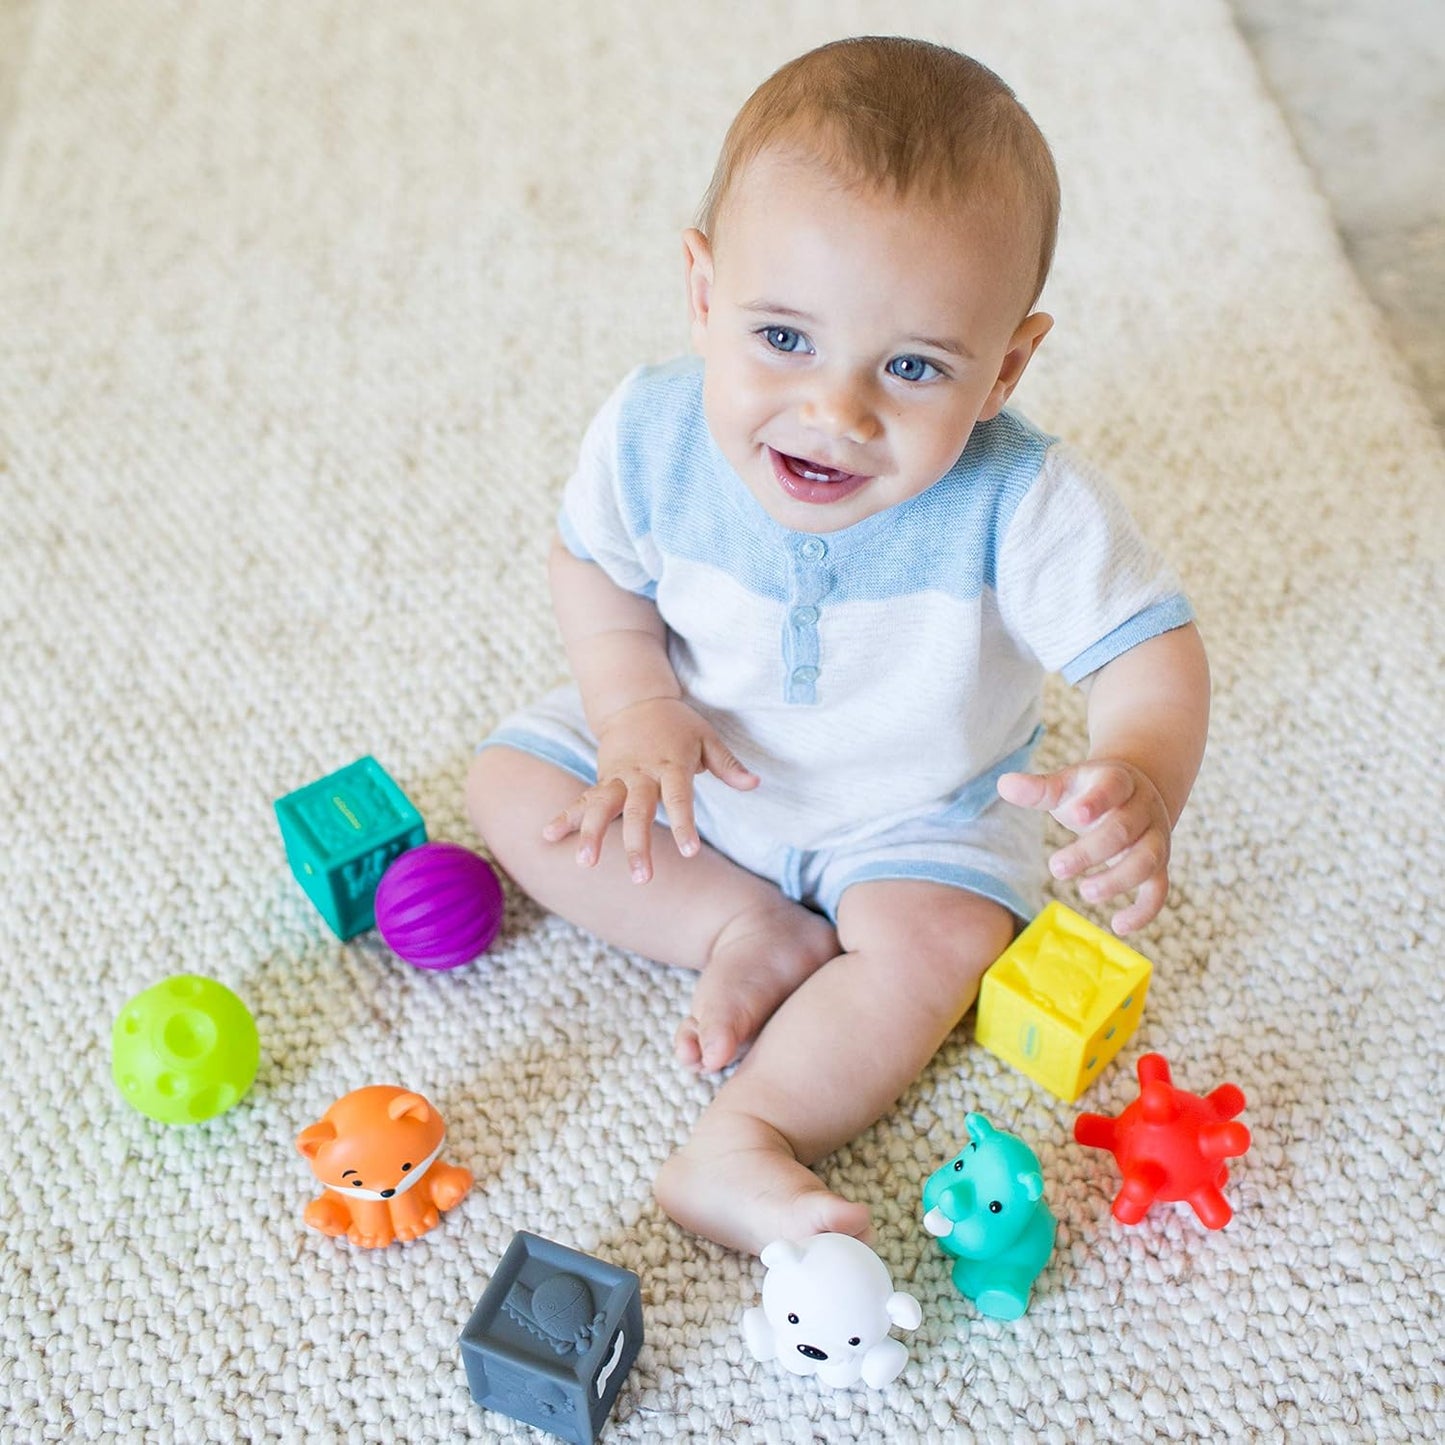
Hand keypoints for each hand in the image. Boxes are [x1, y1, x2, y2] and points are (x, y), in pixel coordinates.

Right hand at [541, 698, 757, 881]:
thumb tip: (755, 783)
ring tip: (586, 863)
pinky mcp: (601, 780)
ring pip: (603, 807)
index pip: (679, 798)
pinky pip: (582, 801)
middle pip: (638, 811)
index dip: (684, 824)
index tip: (690, 852)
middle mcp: (641, 773)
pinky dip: (565, 818)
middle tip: (641, 878)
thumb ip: (728, 765)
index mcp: (671, 765)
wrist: (636, 701)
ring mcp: (617, 777)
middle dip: (637, 845)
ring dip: (593, 834)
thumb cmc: (678, 726)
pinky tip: (547, 837)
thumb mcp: (708, 738)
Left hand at [997, 759, 1171, 934]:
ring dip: (1117, 880)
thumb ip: (1039, 789)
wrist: (1134, 794)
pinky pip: (1159, 890)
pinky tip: (1118, 926)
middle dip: (1090, 851)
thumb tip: (1003, 784)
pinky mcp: (1159, 865)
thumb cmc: (1090, 792)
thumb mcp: (1066, 785)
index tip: (1077, 815)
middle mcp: (1143, 809)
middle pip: (1124, 830)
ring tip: (1085, 892)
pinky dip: (1144, 911)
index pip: (1113, 787)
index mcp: (1119, 781)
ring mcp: (1155, 837)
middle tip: (1056, 868)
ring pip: (1147, 860)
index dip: (1097, 801)